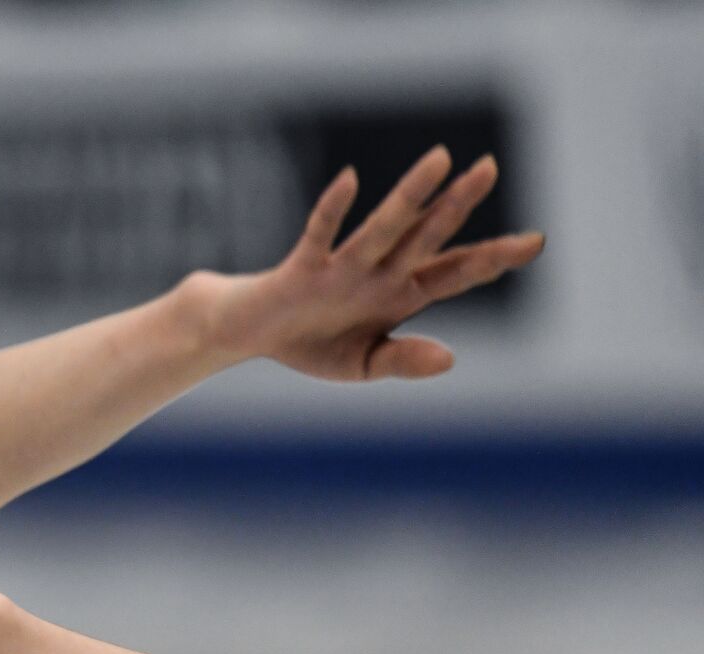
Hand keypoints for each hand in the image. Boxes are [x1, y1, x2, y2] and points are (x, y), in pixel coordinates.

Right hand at [185, 144, 545, 380]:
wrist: (248, 333)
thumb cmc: (309, 344)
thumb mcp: (362, 365)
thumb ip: (404, 360)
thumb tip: (450, 359)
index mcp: (398, 296)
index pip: (454, 272)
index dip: (492, 258)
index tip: (535, 241)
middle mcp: (377, 273)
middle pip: (426, 235)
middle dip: (458, 204)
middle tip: (490, 166)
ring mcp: (341, 268)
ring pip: (383, 228)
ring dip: (410, 196)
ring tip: (440, 158)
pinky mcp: (303, 269)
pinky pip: (321, 235)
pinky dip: (334, 211)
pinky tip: (350, 180)